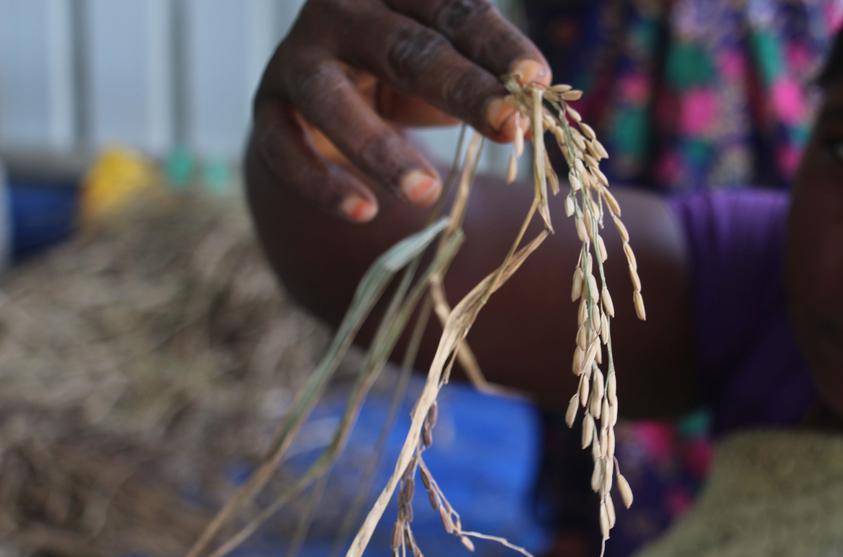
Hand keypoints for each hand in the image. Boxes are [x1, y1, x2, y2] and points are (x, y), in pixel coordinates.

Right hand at [249, 0, 550, 221]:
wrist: (324, 95)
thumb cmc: (406, 76)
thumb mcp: (450, 71)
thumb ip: (487, 84)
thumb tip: (527, 120)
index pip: (457, 12)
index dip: (498, 47)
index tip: (537, 81)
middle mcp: (343, 11)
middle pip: (403, 49)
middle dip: (460, 89)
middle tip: (506, 126)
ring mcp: (298, 56)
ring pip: (331, 97)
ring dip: (379, 148)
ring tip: (425, 192)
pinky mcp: (268, 104)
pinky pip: (283, 144)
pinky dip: (321, 182)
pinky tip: (363, 212)